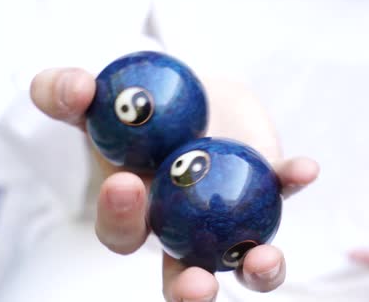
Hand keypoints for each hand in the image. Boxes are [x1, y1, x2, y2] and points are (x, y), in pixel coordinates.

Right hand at [30, 67, 319, 300]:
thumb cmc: (136, 106)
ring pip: (243, 261)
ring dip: (257, 268)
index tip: (127, 185)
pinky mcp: (266, 191)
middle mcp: (183, 232)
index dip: (121, 219)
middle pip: (183, 274)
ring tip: (263, 260)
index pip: (122, 233)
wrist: (188, 91)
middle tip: (195, 286)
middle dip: (188, 289)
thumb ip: (66, 92)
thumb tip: (73, 87)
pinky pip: (281, 192)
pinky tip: (302, 168)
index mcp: (137, 215)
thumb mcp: (95, 96)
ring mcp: (229, 220)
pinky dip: (291, 181)